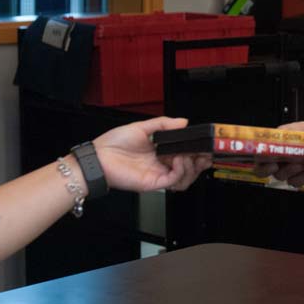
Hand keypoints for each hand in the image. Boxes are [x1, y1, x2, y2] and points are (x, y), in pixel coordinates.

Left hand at [93, 117, 211, 192]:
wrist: (98, 158)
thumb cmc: (113, 144)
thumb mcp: (141, 127)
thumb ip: (164, 124)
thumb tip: (183, 121)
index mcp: (160, 151)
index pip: (185, 153)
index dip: (197, 150)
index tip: (205, 144)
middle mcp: (161, 164)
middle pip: (190, 168)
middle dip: (201, 161)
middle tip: (206, 152)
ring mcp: (158, 174)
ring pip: (185, 178)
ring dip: (192, 166)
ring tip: (189, 155)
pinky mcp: (153, 182)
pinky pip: (173, 180)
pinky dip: (180, 170)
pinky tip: (178, 159)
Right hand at [253, 121, 303, 187]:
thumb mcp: (301, 128)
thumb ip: (288, 131)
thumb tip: (278, 134)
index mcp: (275, 149)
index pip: (260, 160)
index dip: (262, 164)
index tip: (272, 162)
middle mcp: (281, 163)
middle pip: (273, 174)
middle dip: (285, 169)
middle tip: (297, 162)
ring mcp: (293, 172)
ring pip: (289, 179)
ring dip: (302, 170)